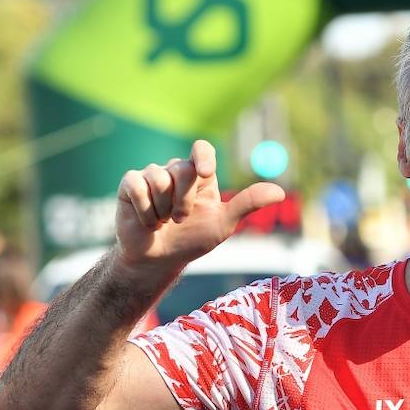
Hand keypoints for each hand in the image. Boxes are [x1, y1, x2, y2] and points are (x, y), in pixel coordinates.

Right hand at [115, 140, 284, 268]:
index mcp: (199, 175)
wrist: (159, 260)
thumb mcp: (223, 223)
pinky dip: (145, 211)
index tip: (205, 172)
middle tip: (180, 220)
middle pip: (181, 169)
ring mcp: (151, 175)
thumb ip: (247, 204)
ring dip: (163, 210)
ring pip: (158, 179)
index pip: (201, 149)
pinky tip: (148, 222)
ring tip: (163, 222)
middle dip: (183, 201)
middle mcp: (174, 170)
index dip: (202, 156)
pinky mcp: (130, 184)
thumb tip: (279, 192)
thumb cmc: (192, 240)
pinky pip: (138, 187)